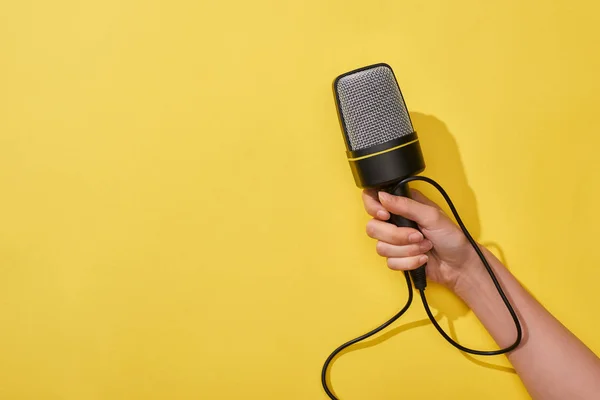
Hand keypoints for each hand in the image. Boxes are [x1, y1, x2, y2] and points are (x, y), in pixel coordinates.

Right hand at [362, 188, 477, 290]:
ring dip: (407, 250)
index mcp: (402, 205)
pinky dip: (409, 262)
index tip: (385, 215)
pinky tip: (422, 259)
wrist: (460, 265)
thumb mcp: (432, 215)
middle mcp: (395, 222)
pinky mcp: (397, 258)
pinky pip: (390, 263)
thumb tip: (382, 196)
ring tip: (425, 247)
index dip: (373, 207)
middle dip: (396, 236)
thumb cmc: (451, 237)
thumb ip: (406, 205)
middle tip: (417, 236)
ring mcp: (395, 242)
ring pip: (381, 248)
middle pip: (373, 227)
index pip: (373, 199)